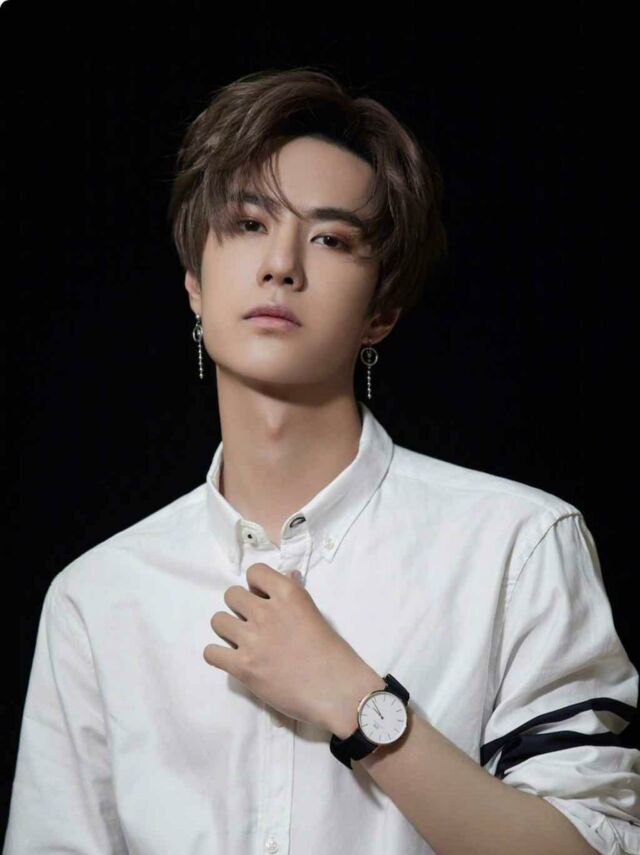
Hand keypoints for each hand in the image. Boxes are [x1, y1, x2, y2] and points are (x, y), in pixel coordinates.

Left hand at [203, 562, 381, 731]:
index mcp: (288, 594)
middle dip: (240, 607)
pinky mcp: (243, 667)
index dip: (256, 585)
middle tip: (252, 623)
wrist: (337, 691)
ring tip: (242, 641)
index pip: (255, 571)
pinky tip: (233, 660)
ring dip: (228, 630)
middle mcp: (266, 612)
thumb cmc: (333, 653)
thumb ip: (294, 594)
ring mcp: (252, 640)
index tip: (263, 599)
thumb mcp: (314, 613)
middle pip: (231, 595)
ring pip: (217, 620)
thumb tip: (287, 575)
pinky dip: (219, 656)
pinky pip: (211, 653)